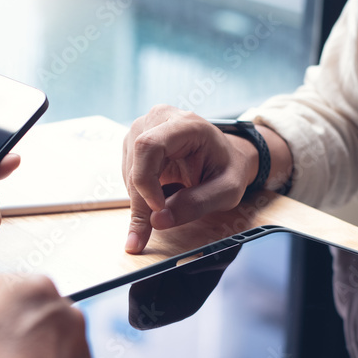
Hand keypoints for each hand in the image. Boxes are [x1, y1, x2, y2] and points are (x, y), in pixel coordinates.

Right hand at [122, 105, 263, 254]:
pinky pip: (129, 177)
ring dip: (141, 203)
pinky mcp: (135, 146)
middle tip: (142, 237)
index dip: (146, 180)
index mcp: (186, 124)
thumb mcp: (227, 191)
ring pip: (129, 175)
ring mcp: (144, 131)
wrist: (225, 157)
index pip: (149, 145)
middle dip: (140, 204)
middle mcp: (159, 120)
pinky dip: (140, 198)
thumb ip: (196, 204)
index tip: (158, 209)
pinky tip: (161, 200)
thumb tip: (158, 220)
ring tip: (167, 211)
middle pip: (135, 165)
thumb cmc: (229, 169)